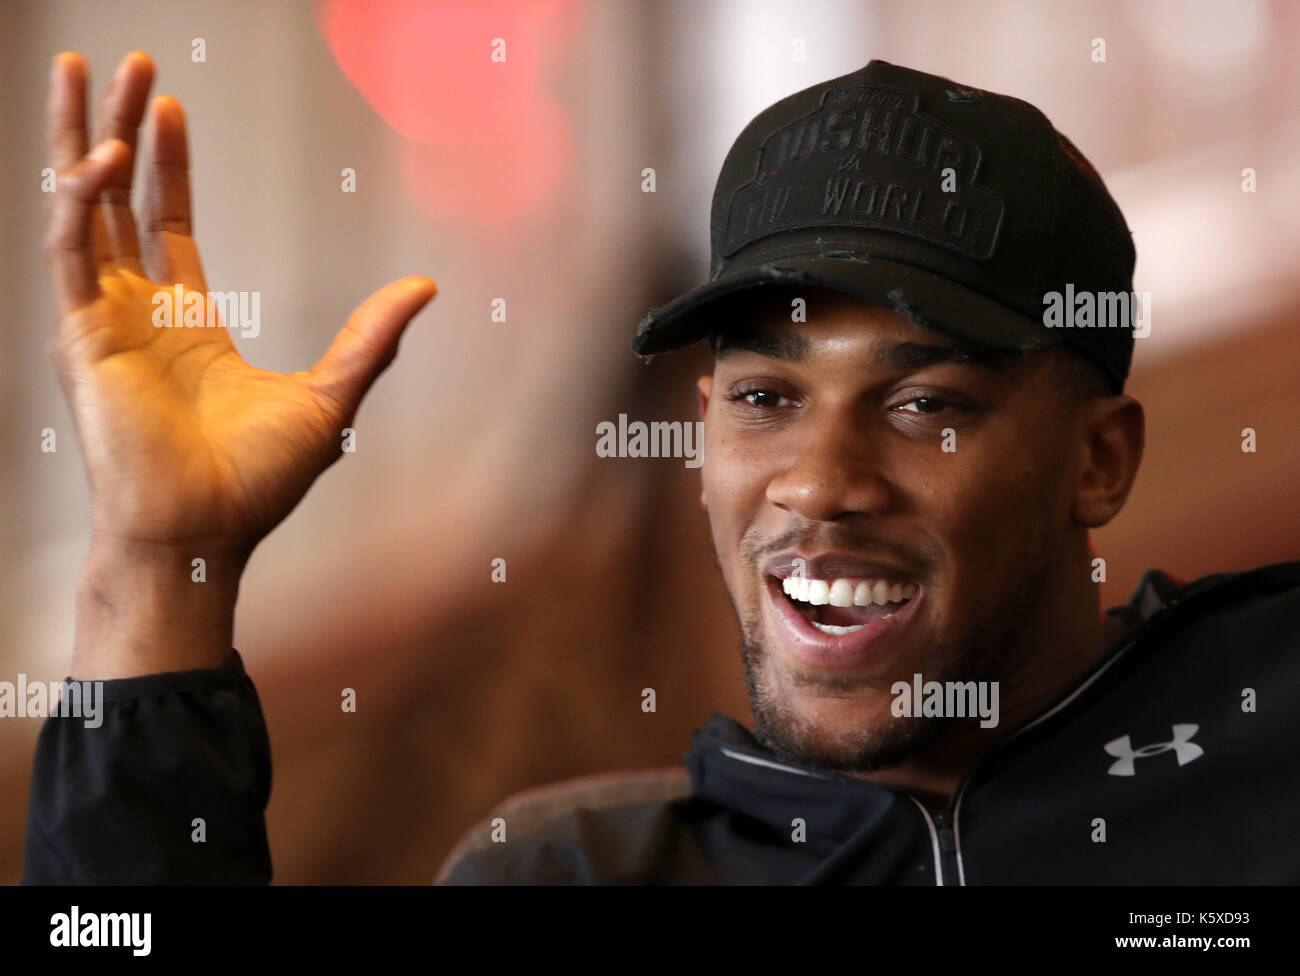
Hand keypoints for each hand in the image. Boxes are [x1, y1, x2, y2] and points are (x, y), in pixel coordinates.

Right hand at [45, 51, 436, 560]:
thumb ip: (371, 338)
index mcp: (187, 324)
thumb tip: (426, 287)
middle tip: (128, 63)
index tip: (171, 106)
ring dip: (82, 138)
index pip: (166, 223)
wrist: (206, 533)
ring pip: (80, 207)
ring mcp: (102, 321)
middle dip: (121, 128)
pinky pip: (69, 250)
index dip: (167, 164)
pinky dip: (80, 200)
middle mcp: (136, 313)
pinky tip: (105, 155)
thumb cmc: (256, 482)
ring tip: (90, 67)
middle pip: (119, 199)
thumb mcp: (330, 396)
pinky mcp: (80, 336)